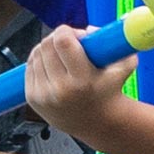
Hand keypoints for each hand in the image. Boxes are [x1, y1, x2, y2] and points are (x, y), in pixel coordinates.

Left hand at [23, 24, 137, 143]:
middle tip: (70, 44)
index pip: (62, 41)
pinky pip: (29, 67)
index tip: (75, 35)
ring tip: (63, 58)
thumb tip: (88, 29)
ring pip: (36, 54)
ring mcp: (43, 95)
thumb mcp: (123, 66)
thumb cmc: (110, 91)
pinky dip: (39, 61)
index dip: (67, 31)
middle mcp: (60, 89)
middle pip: (46, 45)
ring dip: (48, 49)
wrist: (97, 124)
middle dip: (57, 38)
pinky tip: (53, 67)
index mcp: (81, 80)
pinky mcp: (32, 98)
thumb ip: (117, 42)